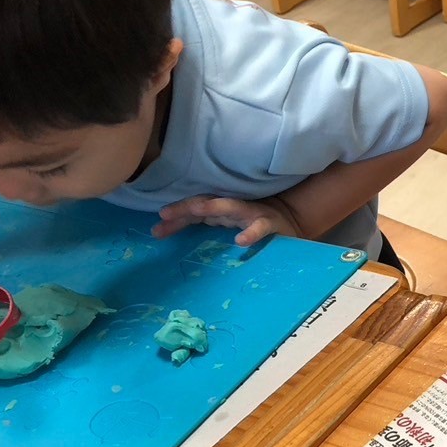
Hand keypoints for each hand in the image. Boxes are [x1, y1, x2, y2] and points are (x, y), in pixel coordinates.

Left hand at [152, 195, 302, 246]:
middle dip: (185, 208)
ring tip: (197, 209)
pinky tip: (240, 242)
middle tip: (165, 214)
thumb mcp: (225, 227)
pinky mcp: (269, 223)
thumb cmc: (251, 225)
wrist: (290, 219)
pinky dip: (250, 233)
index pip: (193, 212)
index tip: (156, 229)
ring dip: (213, 206)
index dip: (175, 218)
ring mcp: (251, 213)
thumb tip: (168, 236)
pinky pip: (259, 227)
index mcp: (219, 211)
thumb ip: (202, 231)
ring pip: (230, 207)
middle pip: (205, 204)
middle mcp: (232, 208)